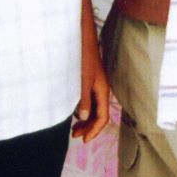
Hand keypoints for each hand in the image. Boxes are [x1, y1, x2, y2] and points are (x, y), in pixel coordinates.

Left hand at [71, 25, 110, 142]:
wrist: (81, 35)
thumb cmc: (83, 55)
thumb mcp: (82, 79)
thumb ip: (83, 99)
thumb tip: (83, 117)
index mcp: (102, 90)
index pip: (103, 117)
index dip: (94, 131)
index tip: (83, 141)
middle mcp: (101, 88)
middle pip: (99, 114)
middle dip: (88, 127)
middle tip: (75, 135)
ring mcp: (95, 83)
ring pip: (93, 107)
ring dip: (85, 119)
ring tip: (73, 127)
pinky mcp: (89, 78)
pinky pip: (89, 99)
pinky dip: (83, 108)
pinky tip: (73, 111)